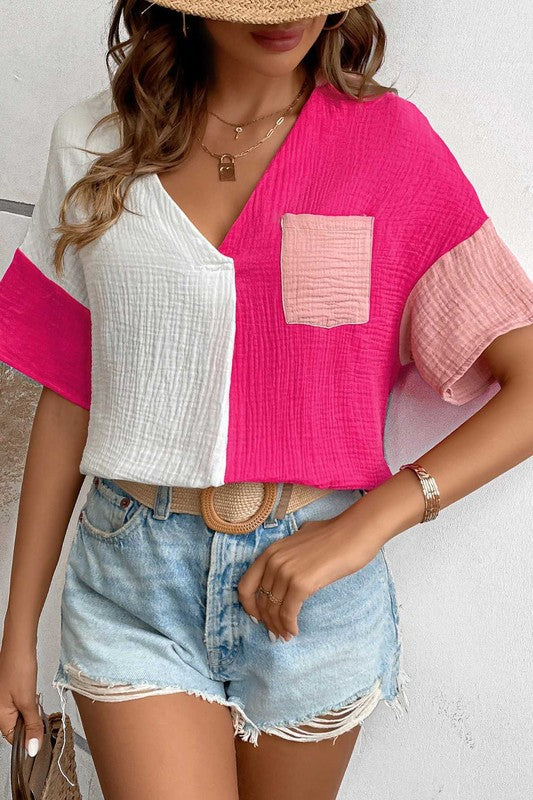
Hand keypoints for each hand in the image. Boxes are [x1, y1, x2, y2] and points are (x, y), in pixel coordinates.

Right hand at [0, 640, 42, 753]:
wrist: (19, 644)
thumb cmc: (18, 668)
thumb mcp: (28, 701)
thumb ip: (32, 725)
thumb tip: (32, 748)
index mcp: (0, 716)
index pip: (14, 739)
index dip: (29, 738)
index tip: (42, 734)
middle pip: (18, 728)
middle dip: (31, 723)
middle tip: (39, 711)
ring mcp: (5, 699)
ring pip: (21, 715)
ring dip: (31, 711)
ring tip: (35, 698)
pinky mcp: (11, 690)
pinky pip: (21, 703)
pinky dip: (30, 701)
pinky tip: (32, 692)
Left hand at [237, 512, 384, 641]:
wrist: (354, 532)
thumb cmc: (334, 534)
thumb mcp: (301, 538)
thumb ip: (290, 551)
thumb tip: (289, 565)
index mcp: (270, 552)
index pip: (245, 585)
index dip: (249, 606)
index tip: (258, 617)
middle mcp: (273, 561)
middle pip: (260, 601)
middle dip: (267, 620)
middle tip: (276, 632)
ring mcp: (286, 572)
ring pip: (273, 610)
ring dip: (278, 627)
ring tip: (286, 635)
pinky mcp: (301, 583)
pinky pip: (288, 613)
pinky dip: (289, 626)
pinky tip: (295, 631)